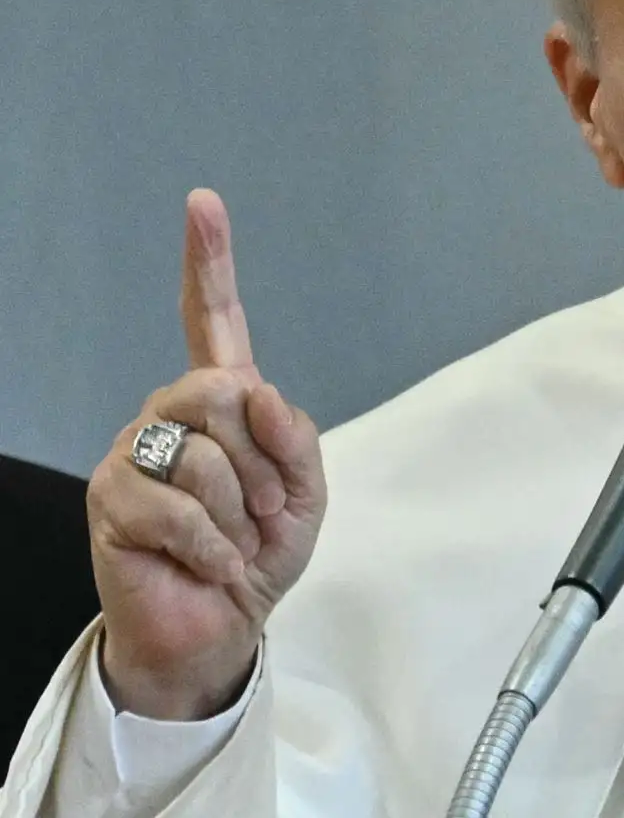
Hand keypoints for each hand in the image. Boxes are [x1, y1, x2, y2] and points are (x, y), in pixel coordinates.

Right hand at [88, 190, 327, 719]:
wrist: (220, 624)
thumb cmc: (261, 550)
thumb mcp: (307, 493)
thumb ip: (295, 438)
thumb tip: (258, 394)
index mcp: (222, 401)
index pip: (213, 319)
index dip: (208, 261)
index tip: (202, 203)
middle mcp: (171, 413)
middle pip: (224, 391)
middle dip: (264, 464)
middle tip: (265, 511)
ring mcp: (134, 452)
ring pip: (205, 456)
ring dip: (242, 512)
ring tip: (235, 540)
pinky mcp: (111, 500)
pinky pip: (183, 510)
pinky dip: (217, 547)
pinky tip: (213, 564)